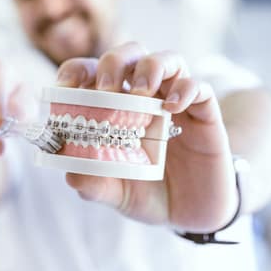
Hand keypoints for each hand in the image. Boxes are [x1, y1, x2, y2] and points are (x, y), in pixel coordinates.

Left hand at [57, 42, 237, 232]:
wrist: (190, 215)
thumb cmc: (147, 193)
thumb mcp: (115, 193)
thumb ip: (94, 185)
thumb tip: (72, 176)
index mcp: (112, 107)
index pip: (91, 72)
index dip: (76, 71)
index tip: (65, 87)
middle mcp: (143, 97)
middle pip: (128, 55)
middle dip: (114, 62)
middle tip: (106, 87)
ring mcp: (175, 102)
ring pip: (167, 60)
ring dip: (151, 67)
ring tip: (142, 91)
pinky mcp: (205, 114)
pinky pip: (200, 87)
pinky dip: (186, 89)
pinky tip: (173, 107)